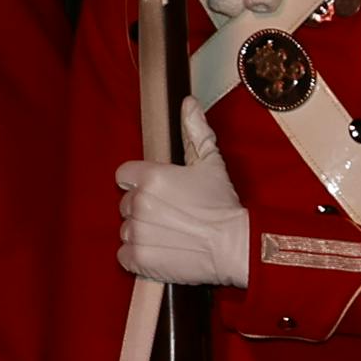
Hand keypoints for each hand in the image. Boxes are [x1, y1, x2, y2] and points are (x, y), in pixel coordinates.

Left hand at [117, 129, 250, 289]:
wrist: (236, 247)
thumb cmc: (225, 205)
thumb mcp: (212, 164)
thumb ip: (195, 131)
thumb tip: (187, 103)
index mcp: (151, 176)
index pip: (124, 176)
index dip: (141, 184)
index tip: (162, 194)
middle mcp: (138, 202)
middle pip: (126, 204)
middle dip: (145, 210)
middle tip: (174, 217)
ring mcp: (136, 231)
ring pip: (127, 230)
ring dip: (144, 233)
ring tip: (173, 235)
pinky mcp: (137, 257)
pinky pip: (124, 255)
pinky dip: (140, 256)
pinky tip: (164, 251)